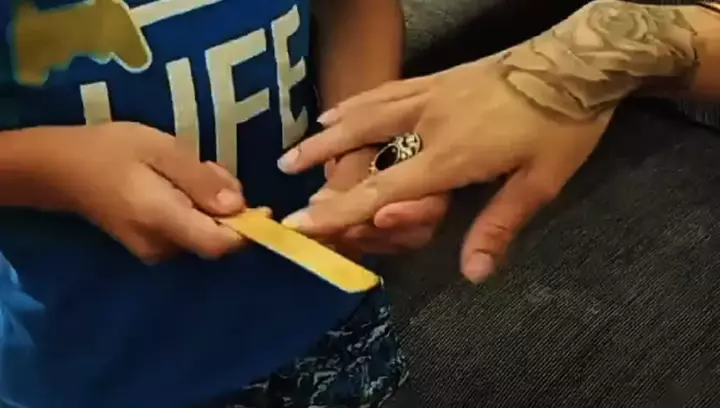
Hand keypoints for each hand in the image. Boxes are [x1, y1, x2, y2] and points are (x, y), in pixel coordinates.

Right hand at [45, 122, 254, 261]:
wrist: (59, 169)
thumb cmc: (110, 150)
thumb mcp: (161, 150)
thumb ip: (200, 180)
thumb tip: (239, 206)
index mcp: (163, 220)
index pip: (219, 244)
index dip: (247, 230)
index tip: (262, 205)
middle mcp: (161, 246)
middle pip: (215, 237)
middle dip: (226, 206)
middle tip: (206, 167)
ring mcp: (153, 251)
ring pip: (203, 233)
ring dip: (210, 204)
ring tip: (187, 169)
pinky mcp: (150, 246)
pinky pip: (187, 231)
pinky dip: (194, 209)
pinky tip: (176, 183)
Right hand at [278, 59, 612, 281]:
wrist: (576, 62)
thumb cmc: (562, 126)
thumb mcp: (540, 183)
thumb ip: (499, 227)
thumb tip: (472, 274)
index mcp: (453, 155)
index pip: (384, 187)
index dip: (340, 208)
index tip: (302, 219)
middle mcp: (430, 122)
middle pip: (362, 144)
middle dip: (320, 160)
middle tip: (284, 172)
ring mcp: (430, 94)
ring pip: (366, 113)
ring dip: (328, 131)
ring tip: (298, 144)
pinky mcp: (436, 77)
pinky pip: (385, 90)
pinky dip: (356, 102)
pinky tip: (338, 109)